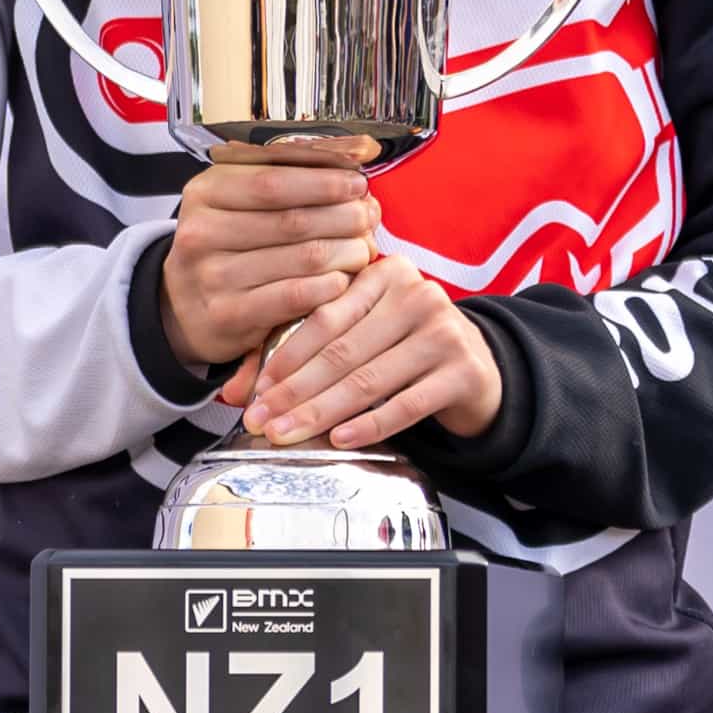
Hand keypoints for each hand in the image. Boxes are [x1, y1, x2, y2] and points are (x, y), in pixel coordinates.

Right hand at [158, 145, 380, 385]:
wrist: (183, 307)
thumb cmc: (223, 247)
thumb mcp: (232, 203)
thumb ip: (280, 181)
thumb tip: (347, 171)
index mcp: (205, 193)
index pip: (273, 181)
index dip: (323, 181)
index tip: (357, 182)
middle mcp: (202, 232)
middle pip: (294, 220)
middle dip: (343, 216)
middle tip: (368, 217)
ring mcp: (213, 276)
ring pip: (303, 258)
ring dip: (346, 251)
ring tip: (363, 247)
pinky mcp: (229, 315)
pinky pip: (295, 296)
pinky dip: (329, 286)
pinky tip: (342, 279)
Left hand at [240, 254, 502, 448]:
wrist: (479, 366)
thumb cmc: (402, 346)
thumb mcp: (357, 334)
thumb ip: (298, 352)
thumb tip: (234, 391)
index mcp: (384, 274)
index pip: (323, 318)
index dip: (284, 357)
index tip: (256, 392)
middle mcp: (417, 294)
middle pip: (342, 352)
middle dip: (295, 392)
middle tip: (262, 422)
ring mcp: (445, 332)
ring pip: (369, 379)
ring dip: (322, 412)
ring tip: (289, 434)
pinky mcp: (464, 372)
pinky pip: (407, 404)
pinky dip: (370, 425)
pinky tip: (340, 439)